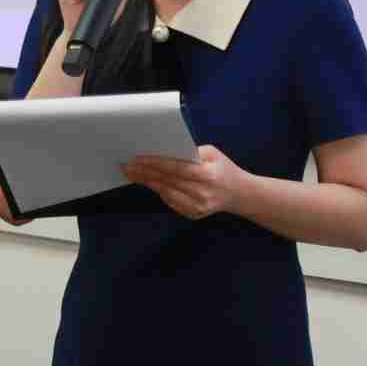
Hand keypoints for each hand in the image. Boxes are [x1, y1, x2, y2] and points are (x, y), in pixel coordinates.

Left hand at [124, 146, 246, 220]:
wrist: (239, 194)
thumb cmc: (224, 168)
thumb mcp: (213, 153)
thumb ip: (191, 152)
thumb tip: (165, 151)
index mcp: (207, 175)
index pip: (175, 168)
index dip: (154, 163)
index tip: (136, 159)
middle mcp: (201, 193)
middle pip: (167, 181)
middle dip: (144, 173)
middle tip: (126, 166)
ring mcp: (196, 207)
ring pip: (165, 193)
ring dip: (147, 182)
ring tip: (132, 173)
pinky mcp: (192, 214)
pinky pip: (170, 201)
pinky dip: (158, 191)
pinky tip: (148, 183)